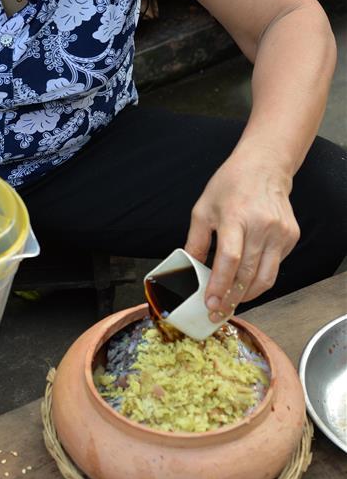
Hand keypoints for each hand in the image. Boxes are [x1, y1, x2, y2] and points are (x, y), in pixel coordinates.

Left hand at [183, 146, 299, 320]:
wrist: (264, 167)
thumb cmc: (230, 185)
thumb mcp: (203, 208)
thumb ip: (196, 241)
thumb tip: (188, 270)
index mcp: (234, 217)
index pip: (229, 259)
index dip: (219, 285)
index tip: (210, 303)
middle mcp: (261, 226)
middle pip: (248, 273)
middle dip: (231, 298)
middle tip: (218, 311)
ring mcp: (280, 232)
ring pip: (266, 277)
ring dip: (248, 295)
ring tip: (232, 302)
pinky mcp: (291, 236)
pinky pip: (276, 266)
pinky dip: (261, 277)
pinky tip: (248, 279)